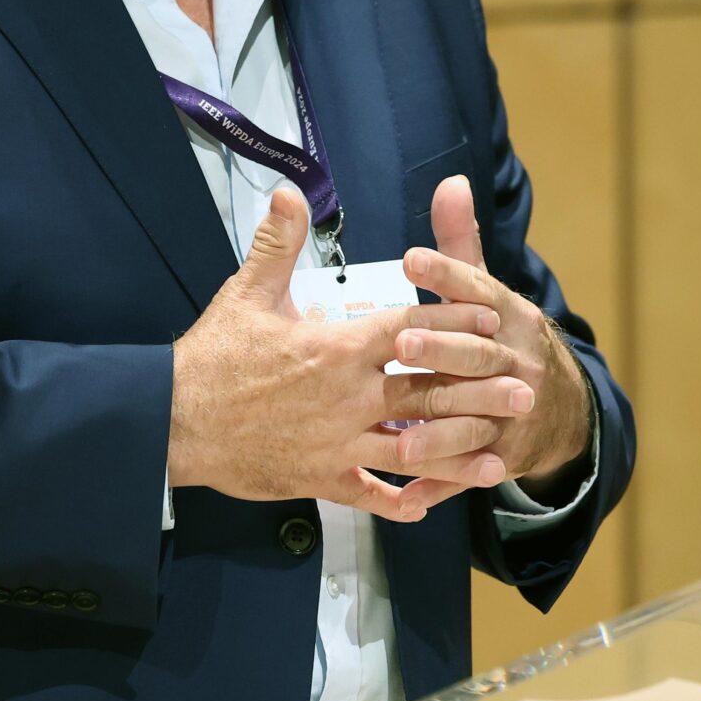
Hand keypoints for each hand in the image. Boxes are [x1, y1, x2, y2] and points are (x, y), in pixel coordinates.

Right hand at [170, 189, 527, 520]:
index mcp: (339, 347)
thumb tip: (289, 192)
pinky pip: (368, 495)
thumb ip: (277, 242)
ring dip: (460, 453)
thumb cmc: (213, 355)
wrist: (176, 419)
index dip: (455, 319)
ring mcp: (338, 442)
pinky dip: (398, 503)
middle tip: (523, 390)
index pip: (412, 327)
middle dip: (480, 390)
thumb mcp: (246, 292)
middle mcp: (349, 397)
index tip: (491, 315)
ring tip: (500, 457)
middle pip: (430, 391)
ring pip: (414, 451)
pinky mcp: (319, 478)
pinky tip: (423, 508)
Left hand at [400, 175, 592, 492]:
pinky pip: (468, 474)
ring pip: (477, 421)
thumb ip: (462, 244)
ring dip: (442, 430)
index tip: (409, 259)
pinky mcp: (503, 457)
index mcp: (509, 316)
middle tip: (402, 345)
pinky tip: (409, 498)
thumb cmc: (502, 337)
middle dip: (443, 352)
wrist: (562, 407)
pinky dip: (442, 487)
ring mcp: (512, 414)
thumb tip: (450, 182)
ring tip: (404, 437)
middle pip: (479, 357)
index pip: (478, 289)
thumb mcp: (487, 291)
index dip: (447, 274)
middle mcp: (517, 362)